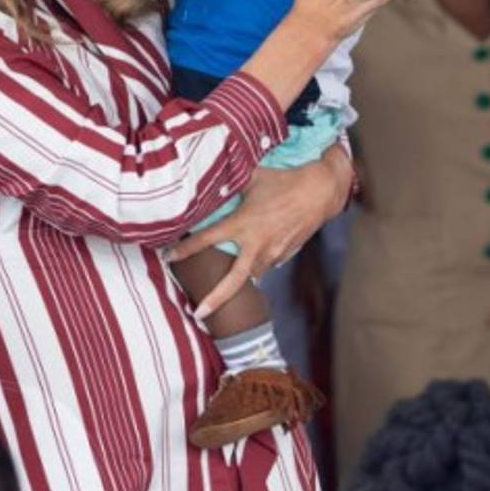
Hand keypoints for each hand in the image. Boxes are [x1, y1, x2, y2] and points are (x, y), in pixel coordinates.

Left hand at [167, 147, 350, 318]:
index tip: (168, 257)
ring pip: (250, 275)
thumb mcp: (253, 177)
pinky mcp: (285, 254)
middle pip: (233, 280)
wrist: (321, 191)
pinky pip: (265, 266)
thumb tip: (210, 176)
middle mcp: (257, 244)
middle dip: (215, 300)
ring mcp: (273, 252)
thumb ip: (230, 182)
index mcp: (243, 224)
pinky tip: (249, 267)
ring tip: (219, 293)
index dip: (185, 249)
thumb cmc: (285, 180)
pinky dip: (255, 268)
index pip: (207, 239)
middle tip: (198, 314)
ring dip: (236, 283)